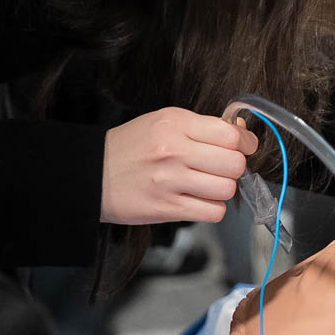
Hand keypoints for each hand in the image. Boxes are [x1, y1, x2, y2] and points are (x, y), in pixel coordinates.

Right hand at [101, 107, 258, 224]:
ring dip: (223, 189)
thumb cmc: (130, 147)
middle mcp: (174, 150)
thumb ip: (202, 126)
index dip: (245, 143)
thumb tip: (242, 134)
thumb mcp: (163, 122)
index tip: (244, 147)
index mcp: (175, 123)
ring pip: (227, 189)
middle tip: (222, 168)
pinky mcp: (166, 208)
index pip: (231, 135)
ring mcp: (170, 181)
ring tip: (208, 185)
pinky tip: (200, 200)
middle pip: (234, 163)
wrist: (90, 175)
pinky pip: (212, 212)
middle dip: (235, 167)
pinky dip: (212, 208)